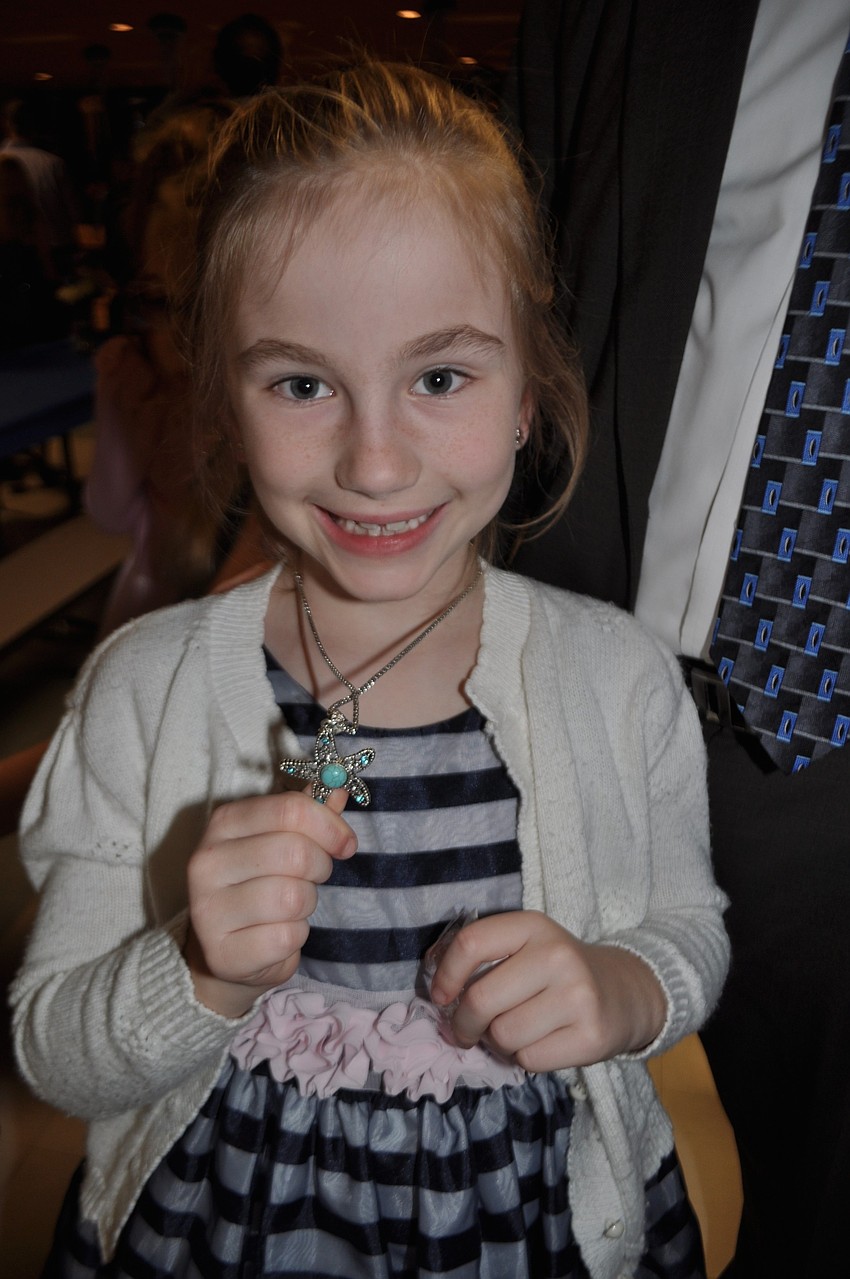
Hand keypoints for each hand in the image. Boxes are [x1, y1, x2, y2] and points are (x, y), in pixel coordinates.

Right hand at [184, 787, 354, 1017]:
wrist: (228, 951)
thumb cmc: (260, 885)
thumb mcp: (280, 840)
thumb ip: (307, 813)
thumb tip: (337, 787)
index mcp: (223, 823)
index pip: (289, 809)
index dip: (329, 825)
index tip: (345, 842)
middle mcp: (207, 862)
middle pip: (295, 853)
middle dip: (320, 867)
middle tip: (314, 877)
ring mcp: (208, 911)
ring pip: (293, 897)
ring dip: (307, 904)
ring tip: (290, 907)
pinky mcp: (223, 953)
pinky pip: (287, 937)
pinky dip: (295, 936)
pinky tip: (278, 935)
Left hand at [429, 910, 666, 1070]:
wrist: (623, 993)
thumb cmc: (557, 972)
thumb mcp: (525, 946)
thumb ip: (483, 957)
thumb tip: (436, 991)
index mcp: (533, 926)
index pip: (471, 943)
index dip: (445, 975)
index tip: (441, 996)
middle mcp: (557, 955)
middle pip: (481, 1000)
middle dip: (463, 1024)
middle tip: (464, 1031)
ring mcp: (578, 996)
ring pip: (503, 1036)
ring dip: (497, 1043)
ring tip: (513, 1032)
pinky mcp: (591, 1036)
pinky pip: (528, 1060)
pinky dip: (523, 1059)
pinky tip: (539, 1043)